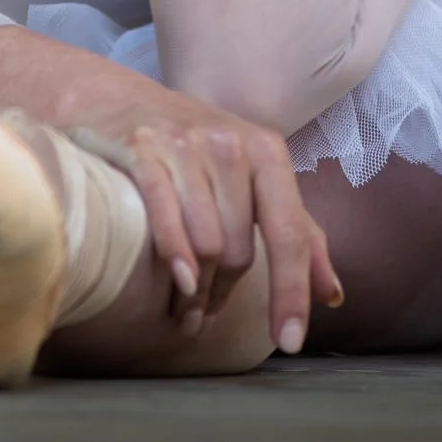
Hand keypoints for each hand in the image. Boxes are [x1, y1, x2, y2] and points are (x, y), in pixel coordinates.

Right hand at [0, 27, 342, 353]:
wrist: (109, 100)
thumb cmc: (189, 149)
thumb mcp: (248, 178)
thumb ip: (295, 232)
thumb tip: (332, 295)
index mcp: (266, 150)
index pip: (291, 232)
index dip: (292, 291)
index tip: (290, 341)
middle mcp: (229, 142)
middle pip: (241, 250)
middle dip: (224, 293)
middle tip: (203, 313)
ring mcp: (184, 144)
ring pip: (206, 243)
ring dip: (196, 289)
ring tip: (182, 303)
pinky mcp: (141, 149)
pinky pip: (165, 216)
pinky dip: (175, 255)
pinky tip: (178, 282)